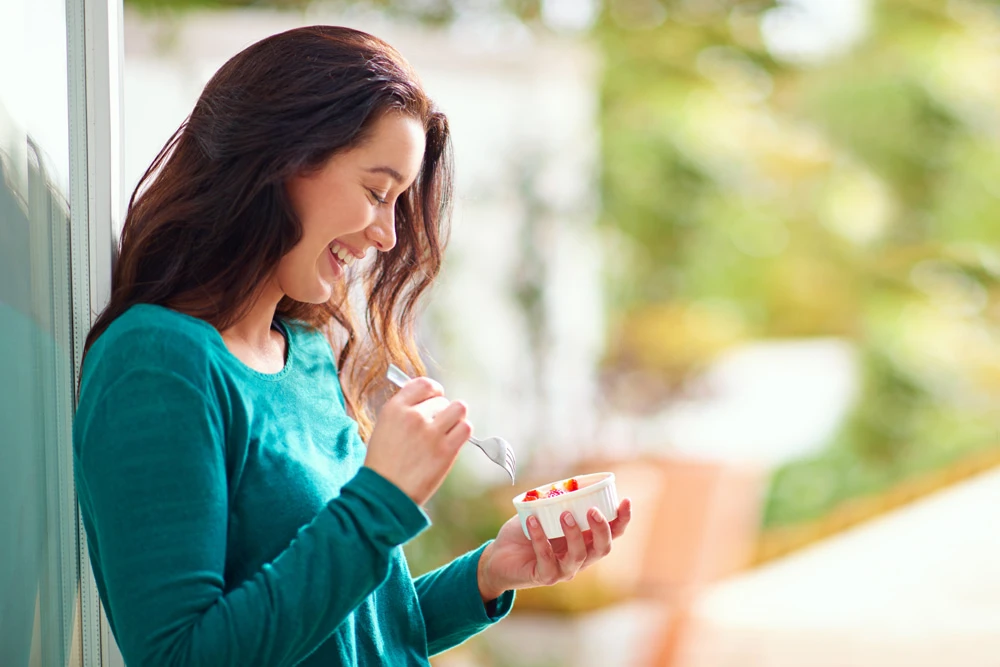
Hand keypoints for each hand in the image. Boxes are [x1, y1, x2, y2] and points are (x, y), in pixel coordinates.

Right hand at [364, 376, 470, 505]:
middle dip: (441, 412)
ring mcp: (431, 433)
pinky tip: (452, 442)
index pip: (424, 384)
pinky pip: (466, 428)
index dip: (434, 391)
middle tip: (435, 429)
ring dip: (455, 419)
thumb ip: (405, 411)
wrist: (385, 494)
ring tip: (447, 432)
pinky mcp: (446, 450)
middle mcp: (414, 416)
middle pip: (442, 400)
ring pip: (458, 409)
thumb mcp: (384, 428)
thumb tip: (429, 401)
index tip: (436, 398)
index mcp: (395, 408)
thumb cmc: (384, 464)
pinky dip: (462, 432)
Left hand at [476, 498, 632, 600]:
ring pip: (578, 557)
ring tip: (564, 514)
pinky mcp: (544, 576)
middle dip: (602, 529)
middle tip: (592, 510)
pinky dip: (541, 539)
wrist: (499, 557)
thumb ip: (556, 500)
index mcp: (585, 541)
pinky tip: (532, 521)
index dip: (622, 519)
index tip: (625, 500)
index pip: (612, 533)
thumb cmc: (525, 533)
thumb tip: (566, 482)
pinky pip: (547, 559)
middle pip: (602, 549)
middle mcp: (580, 558)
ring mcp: (563, 570)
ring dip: (574, 534)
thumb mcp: (543, 512)